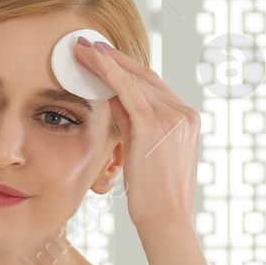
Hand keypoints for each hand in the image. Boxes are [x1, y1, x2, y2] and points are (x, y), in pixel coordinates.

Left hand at [75, 39, 198, 235]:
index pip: (152, 87)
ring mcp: (174, 116)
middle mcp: (184, 113)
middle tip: (86, 44)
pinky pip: (126, 90)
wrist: (166, 220)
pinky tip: (89, 60)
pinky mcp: (155, 124)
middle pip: (144, 77)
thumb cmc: (152, 197)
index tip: (102, 57)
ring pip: (134, 80)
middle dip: (113, 58)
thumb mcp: (145, 154)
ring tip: (79, 49)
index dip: (125, 69)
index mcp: (186, 120)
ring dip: (104, 61)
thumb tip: (111, 102)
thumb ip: (133, 126)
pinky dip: (107, 72)